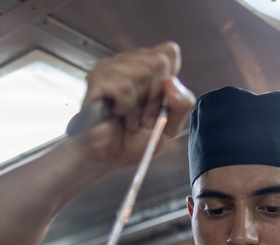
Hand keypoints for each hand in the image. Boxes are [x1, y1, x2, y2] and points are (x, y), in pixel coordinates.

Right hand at [74, 41, 195, 166]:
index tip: (158, 104)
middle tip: (142, 117)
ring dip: (138, 107)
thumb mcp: (170, 125)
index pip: (169, 52)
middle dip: (155, 98)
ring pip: (142, 73)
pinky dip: (125, 108)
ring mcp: (111, 67)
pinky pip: (123, 87)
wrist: (108, 158)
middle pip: (159, 61)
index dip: (168, 81)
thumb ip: (181, 104)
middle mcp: (129, 62)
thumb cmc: (134, 140)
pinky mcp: (97, 78)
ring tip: (128, 118)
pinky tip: (116, 114)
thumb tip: (172, 81)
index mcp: (148, 67)